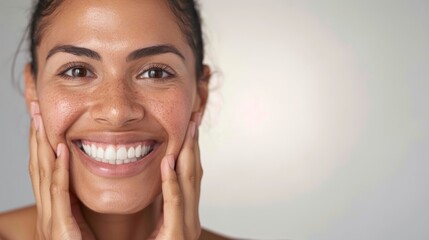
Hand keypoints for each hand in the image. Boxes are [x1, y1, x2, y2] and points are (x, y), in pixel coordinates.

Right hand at [29, 102, 93, 239]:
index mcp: (55, 207)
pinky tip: (59, 151)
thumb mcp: (83, 219)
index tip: (43, 115)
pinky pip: (59, 195)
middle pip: (38, 165)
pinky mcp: (61, 230)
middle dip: (36, 135)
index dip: (43, 139)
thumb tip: (85, 175)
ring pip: (43, 175)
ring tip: (41, 119)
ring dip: (42, 145)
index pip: (45, 166)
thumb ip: (80, 199)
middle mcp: (48, 210)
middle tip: (35, 106)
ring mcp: (51, 220)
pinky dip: (57, 172)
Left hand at [149, 113, 202, 239]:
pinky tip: (169, 164)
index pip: (189, 175)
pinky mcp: (176, 238)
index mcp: (184, 215)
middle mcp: (190, 219)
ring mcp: (186, 228)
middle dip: (193, 146)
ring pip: (189, 184)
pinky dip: (173, 183)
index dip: (189, 150)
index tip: (187, 127)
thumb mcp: (159, 227)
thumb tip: (160, 181)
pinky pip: (174, 205)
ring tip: (187, 132)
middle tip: (192, 119)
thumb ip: (162, 206)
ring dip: (187, 156)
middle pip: (194, 174)